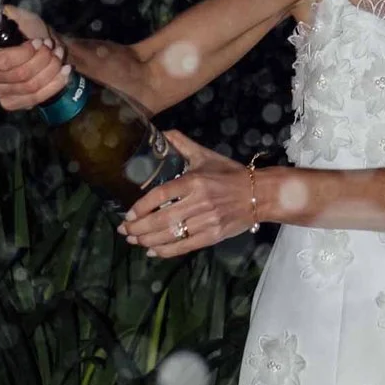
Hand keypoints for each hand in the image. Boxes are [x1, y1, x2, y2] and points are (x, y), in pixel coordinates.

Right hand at [0, 6, 71, 113]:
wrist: (45, 48)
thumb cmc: (29, 31)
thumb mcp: (17, 16)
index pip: (3, 61)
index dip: (25, 53)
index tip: (40, 42)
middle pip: (19, 76)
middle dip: (42, 61)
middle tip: (53, 48)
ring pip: (31, 87)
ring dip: (50, 70)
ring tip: (59, 56)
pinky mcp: (12, 103)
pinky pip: (36, 98)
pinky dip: (54, 84)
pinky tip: (63, 72)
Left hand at [118, 130, 263, 256]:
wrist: (260, 194)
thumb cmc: (230, 174)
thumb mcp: (206, 156)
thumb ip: (182, 144)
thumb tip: (161, 132)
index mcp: (195, 182)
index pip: (161, 195)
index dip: (142, 206)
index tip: (128, 213)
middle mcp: (200, 202)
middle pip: (162, 219)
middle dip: (139, 227)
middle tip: (124, 230)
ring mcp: (207, 221)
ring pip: (171, 235)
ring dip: (148, 240)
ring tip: (134, 239)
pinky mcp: (213, 236)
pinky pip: (185, 246)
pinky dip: (166, 251)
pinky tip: (152, 251)